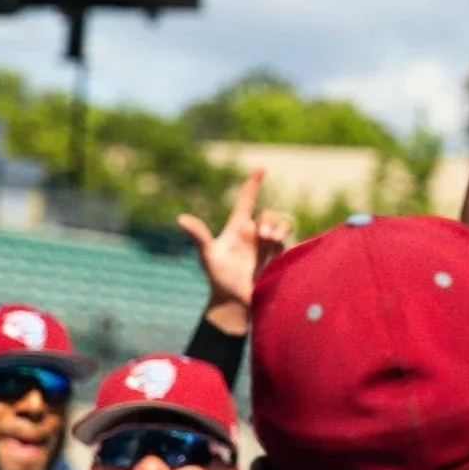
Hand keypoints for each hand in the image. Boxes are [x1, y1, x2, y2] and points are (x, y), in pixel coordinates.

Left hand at [178, 169, 291, 314]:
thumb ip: (199, 235)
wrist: (234, 301)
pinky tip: (279, 247)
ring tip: (272, 241)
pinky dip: (286, 239)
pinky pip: (287, 239)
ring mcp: (266, 244)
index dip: (253, 183)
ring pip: (280, 224)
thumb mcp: (207, 255)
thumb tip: (181, 219)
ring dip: (279, 229)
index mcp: (237, 228)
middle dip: (269, 220)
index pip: (247, 200)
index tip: (260, 168)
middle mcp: (253, 233)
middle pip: (267, 213)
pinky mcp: (277, 255)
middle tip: (264, 235)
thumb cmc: (218, 278)